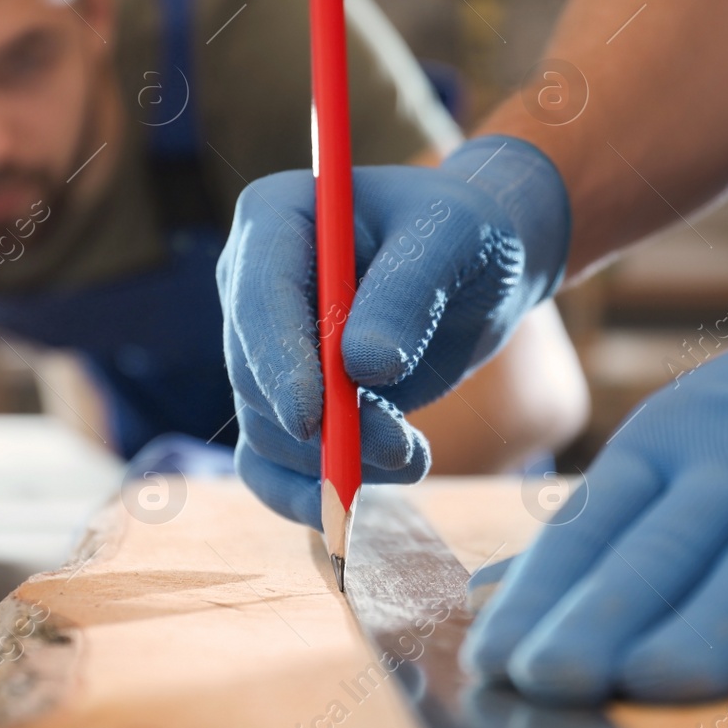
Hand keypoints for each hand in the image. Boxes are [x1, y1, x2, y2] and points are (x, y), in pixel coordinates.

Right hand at [217, 136, 569, 525]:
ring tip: (415, 454)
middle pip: (253, 372)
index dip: (277, 359)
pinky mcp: (283, 397)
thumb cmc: (464, 232)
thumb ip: (409, 292)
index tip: (313, 416)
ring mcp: (262, 345)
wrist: (476, 269)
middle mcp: (251, 281)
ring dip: (334, 460)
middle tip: (403, 449)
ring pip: (266, 426)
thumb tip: (363, 367)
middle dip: (323, 424)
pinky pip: (267, 462)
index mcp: (275, 217)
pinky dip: (302, 493)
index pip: (257, 295)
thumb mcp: (454, 238)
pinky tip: (346, 510)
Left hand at [463, 189, 727, 702]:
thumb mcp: (691, 443)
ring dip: (715, 620)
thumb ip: (606, 524)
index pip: (595, 525)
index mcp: (672, 442)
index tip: (491, 662)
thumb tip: (489, 592)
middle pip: (669, 544)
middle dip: (605, 613)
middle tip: (546, 678)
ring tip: (655, 681)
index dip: (544, 594)